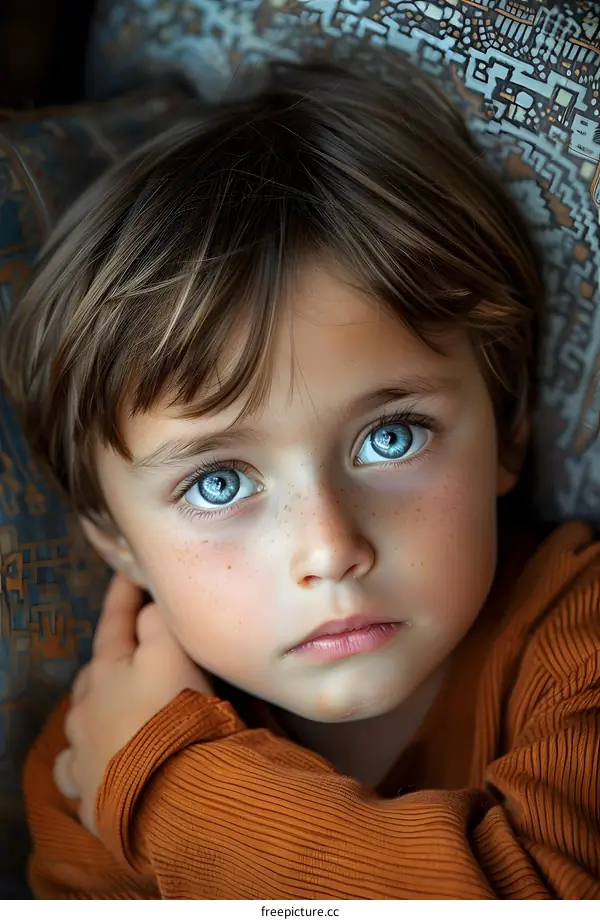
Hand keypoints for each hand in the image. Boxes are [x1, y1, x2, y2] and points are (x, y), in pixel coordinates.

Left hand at [54, 573, 210, 834]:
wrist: (176, 793)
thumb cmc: (178, 713)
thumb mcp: (174, 653)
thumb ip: (158, 622)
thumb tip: (148, 608)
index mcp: (107, 671)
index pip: (115, 622)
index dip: (124, 595)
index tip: (129, 570)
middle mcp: (86, 710)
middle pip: (94, 674)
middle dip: (110, 658)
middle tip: (132, 650)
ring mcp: (83, 754)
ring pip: (81, 724)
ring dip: (97, 712)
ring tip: (115, 711)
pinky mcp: (90, 795)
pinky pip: (80, 772)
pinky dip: (88, 762)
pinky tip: (97, 764)